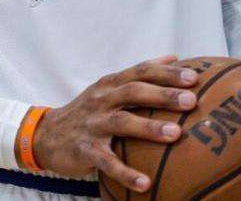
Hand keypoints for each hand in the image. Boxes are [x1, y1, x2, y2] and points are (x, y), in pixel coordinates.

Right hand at [28, 55, 198, 192]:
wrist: (47, 134)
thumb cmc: (88, 111)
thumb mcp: (108, 88)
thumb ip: (139, 74)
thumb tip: (174, 57)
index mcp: (109, 85)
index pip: (139, 72)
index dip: (165, 73)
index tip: (194, 77)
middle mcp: (101, 100)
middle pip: (132, 92)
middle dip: (162, 95)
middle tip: (191, 101)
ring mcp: (92, 124)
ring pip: (121, 122)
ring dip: (148, 128)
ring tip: (175, 134)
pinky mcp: (84, 149)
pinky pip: (106, 161)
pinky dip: (125, 172)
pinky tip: (145, 183)